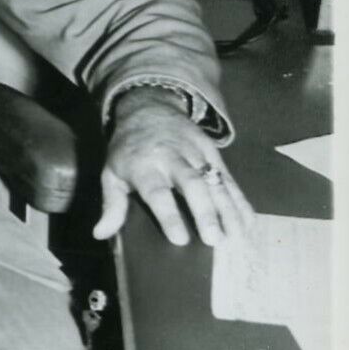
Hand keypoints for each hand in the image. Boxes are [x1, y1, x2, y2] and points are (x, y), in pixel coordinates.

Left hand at [93, 88, 253, 246]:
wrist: (149, 109)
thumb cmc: (128, 150)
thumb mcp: (111, 173)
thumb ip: (111, 205)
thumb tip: (100, 234)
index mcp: (144, 165)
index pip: (157, 192)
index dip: (168, 215)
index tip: (180, 239)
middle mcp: (172, 158)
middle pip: (192, 184)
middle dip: (205, 212)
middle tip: (215, 240)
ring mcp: (196, 154)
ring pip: (215, 181)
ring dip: (228, 209)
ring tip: (237, 237)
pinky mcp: (213, 153)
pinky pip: (229, 178)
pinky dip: (240, 200)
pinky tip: (248, 222)